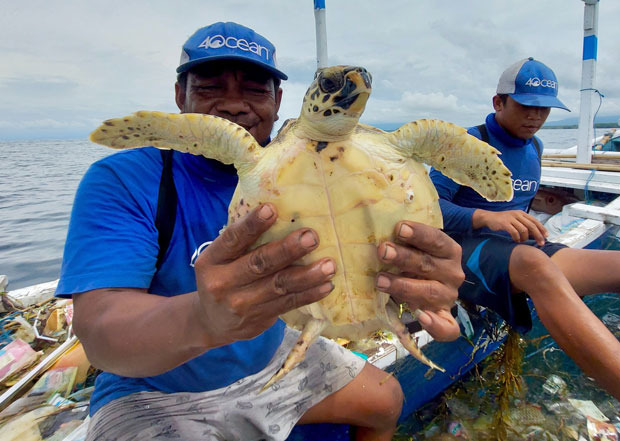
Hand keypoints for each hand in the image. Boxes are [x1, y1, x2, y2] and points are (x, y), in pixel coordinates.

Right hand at [193, 203, 334, 347]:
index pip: (232, 239)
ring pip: (279, 285)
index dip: (252, 224)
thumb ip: (241, 242)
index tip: (272, 209)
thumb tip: (281, 213)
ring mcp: (241, 304)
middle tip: (311, 237)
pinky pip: (288, 304)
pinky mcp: (258, 319)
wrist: (209, 323)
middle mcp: (223, 282)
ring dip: (307, 275)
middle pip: (259, 263)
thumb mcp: (218, 259)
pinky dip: (309, 294)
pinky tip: (326, 285)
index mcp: (212, 260)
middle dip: (288, 250)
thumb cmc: (222, 278)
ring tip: (329, 265)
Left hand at [376, 222, 463, 340]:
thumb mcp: (415, 246)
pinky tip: (421, 317)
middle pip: (428, 264)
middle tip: (382, 251)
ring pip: (429, 292)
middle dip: (403, 258)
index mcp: (449, 251)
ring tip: (380, 281)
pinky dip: (435, 325)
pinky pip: (447, 327)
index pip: (436, 239)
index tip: (399, 228)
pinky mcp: (444, 318)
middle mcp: (453, 273)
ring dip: (404, 286)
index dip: (419, 234)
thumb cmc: (417, 259)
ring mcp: (448, 296)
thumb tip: (378, 226)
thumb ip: (404, 239)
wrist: (429, 284)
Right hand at [473, 209, 547, 244]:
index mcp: (521, 213)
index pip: (535, 221)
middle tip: (541, 243)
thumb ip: (524, 224)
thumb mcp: (515, 219)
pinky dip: (517, 238)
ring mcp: (511, 218)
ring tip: (523, 241)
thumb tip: (536, 233)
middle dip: (538, 235)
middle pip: (531, 226)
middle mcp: (517, 215)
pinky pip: (514, 232)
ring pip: (524, 230)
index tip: (546, 236)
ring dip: (525, 238)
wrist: (489, 218)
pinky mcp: (504, 223)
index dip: (542, 229)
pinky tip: (516, 240)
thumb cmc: (503, 221)